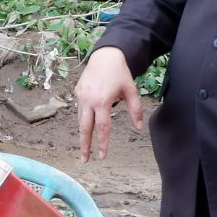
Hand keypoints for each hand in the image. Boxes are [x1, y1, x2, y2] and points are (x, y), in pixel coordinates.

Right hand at [74, 46, 144, 161]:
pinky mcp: (77, 92)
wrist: (105, 56)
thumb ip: (135, 110)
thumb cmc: (120, 73)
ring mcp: (81, 96)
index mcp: (102, 101)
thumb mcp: (131, 91)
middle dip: (84, 145)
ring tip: (85, 147)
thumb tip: (139, 127)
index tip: (102, 156)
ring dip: (83, 134)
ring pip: (80, 120)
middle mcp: (89, 100)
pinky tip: (87, 126)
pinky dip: (83, 119)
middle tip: (84, 160)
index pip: (103, 127)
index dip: (103, 143)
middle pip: (84, 128)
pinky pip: (80, 109)